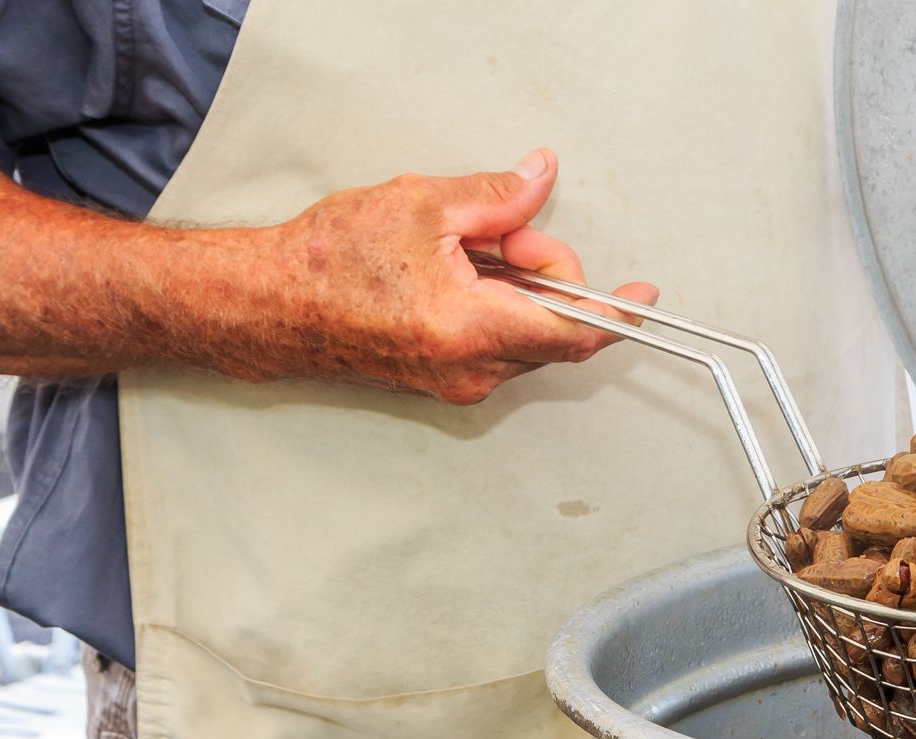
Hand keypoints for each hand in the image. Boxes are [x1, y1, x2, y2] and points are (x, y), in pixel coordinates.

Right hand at [259, 148, 656, 402]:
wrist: (272, 306)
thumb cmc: (331, 260)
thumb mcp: (421, 206)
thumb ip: (497, 197)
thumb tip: (539, 178)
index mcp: (473, 328)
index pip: (574, 331)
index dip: (618, 312)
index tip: (643, 295)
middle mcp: (472, 370)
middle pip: (553, 327)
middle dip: (545, 273)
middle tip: (501, 231)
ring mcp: (457, 384)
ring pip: (526, 334)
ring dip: (517, 289)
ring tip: (464, 252)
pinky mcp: (443, 383)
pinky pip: (497, 344)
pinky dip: (495, 306)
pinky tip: (455, 276)